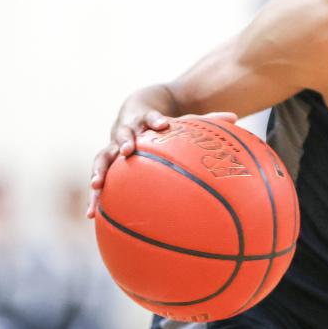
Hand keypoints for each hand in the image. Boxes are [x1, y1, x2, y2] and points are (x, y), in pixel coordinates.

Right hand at [87, 110, 237, 217]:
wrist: (133, 112)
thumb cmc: (163, 123)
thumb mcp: (184, 120)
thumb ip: (207, 121)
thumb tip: (236, 118)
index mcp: (145, 121)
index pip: (150, 118)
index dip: (155, 120)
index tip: (162, 124)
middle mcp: (125, 133)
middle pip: (120, 135)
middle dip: (123, 142)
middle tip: (127, 151)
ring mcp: (112, 149)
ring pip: (101, 159)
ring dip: (98, 171)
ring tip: (96, 186)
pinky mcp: (106, 166)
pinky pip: (99, 183)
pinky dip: (95, 198)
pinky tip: (91, 216)